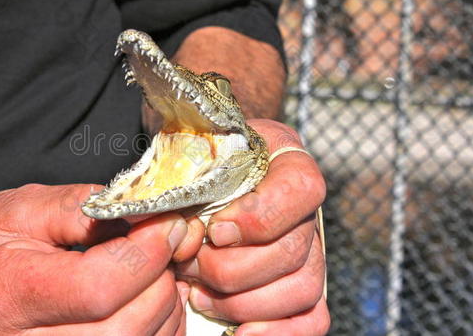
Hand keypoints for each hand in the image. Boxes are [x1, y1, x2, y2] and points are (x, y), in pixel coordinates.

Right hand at [0, 184, 198, 335]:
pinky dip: (157, 330)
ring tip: (162, 269)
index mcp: (10, 291)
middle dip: (160, 281)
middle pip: (123, 328)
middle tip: (168, 244)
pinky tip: (153, 299)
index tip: (168, 225)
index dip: (146, 255)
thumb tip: (147, 215)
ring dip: (165, 308)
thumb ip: (88, 208)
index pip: (98, 288)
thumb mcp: (27, 206)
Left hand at [176, 119, 329, 334]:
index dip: (259, 217)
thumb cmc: (199, 164)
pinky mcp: (304, 284)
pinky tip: (237, 331)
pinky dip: (276, 331)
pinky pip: (311, 318)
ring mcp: (311, 250)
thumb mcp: (190, 154)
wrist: (206, 174)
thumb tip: (162, 222)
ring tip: (198, 293)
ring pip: (300, 289)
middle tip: (189, 265)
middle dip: (230, 268)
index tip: (215, 231)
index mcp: (287, 164)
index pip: (299, 190)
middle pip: (291, 250)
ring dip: (241, 301)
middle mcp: (306, 209)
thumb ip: (180, 177)